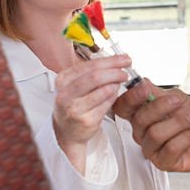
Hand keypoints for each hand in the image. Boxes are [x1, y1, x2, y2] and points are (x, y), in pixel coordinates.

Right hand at [52, 54, 129, 169]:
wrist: (66, 131)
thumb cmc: (74, 104)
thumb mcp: (75, 85)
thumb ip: (92, 72)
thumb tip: (117, 61)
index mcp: (63, 80)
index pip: (90, 65)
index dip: (110, 61)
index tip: (124, 59)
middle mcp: (66, 94)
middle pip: (96, 77)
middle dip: (115, 72)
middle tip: (126, 72)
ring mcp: (75, 108)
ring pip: (104, 91)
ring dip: (116, 85)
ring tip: (119, 84)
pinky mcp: (86, 121)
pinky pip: (107, 104)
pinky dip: (114, 97)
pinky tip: (113, 95)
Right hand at [112, 80, 189, 172]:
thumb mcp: (177, 98)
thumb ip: (158, 92)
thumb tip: (142, 82)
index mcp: (139, 114)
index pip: (123, 107)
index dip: (131, 98)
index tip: (145, 89)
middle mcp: (141, 132)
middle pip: (139, 119)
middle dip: (161, 107)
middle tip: (178, 101)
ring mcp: (150, 149)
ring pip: (155, 134)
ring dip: (177, 122)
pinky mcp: (163, 162)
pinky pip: (170, 148)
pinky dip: (185, 137)